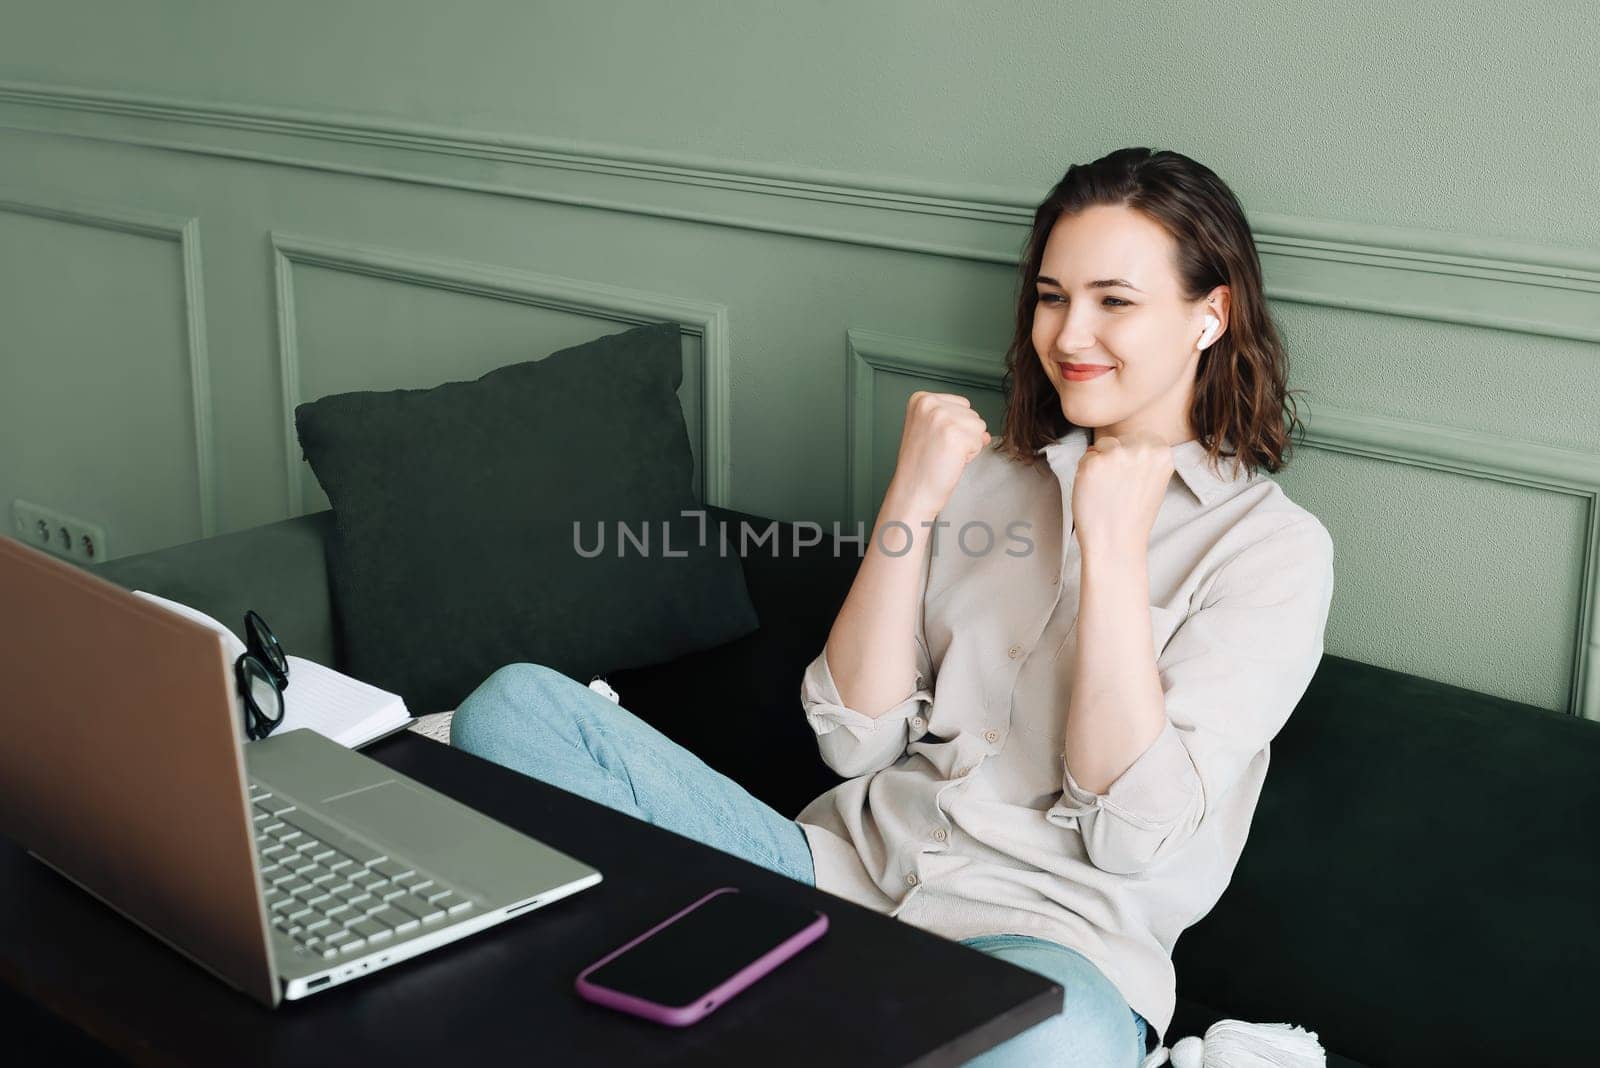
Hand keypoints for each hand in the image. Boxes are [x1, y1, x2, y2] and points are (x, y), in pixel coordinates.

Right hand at [887, 391, 990, 516]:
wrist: (912, 492)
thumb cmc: (920, 467)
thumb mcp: (932, 433)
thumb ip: (957, 423)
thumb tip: (984, 433)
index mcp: (921, 399)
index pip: (961, 405)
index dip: (954, 427)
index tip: (934, 441)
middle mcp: (930, 404)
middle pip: (972, 414)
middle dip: (962, 435)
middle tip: (939, 451)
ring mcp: (942, 417)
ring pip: (979, 427)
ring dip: (967, 445)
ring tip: (945, 456)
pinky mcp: (956, 434)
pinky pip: (981, 441)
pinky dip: (970, 455)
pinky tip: (951, 461)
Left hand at [1069, 429, 1173, 558]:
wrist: (1116, 542)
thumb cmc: (1132, 515)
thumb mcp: (1154, 481)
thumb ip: (1145, 457)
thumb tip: (1119, 442)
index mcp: (1162, 452)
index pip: (1138, 438)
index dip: (1130, 459)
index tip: (1132, 480)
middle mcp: (1143, 449)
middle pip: (1119, 440)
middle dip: (1114, 459)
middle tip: (1119, 489)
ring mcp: (1118, 454)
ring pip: (1100, 447)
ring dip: (1099, 464)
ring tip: (1108, 491)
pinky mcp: (1094, 463)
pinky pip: (1085, 458)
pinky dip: (1085, 474)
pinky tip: (1096, 493)